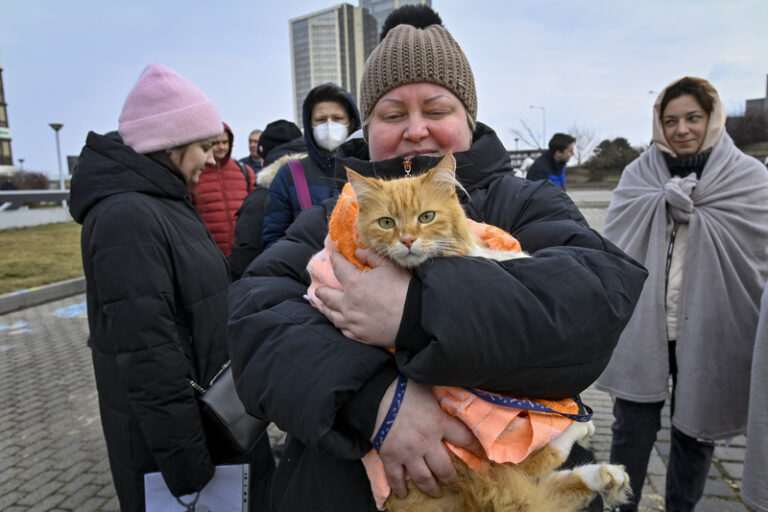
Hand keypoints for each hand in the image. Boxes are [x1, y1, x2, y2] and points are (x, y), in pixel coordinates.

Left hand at [314, 248, 409, 346]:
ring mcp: (351, 321)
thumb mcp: (390, 267)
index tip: (331, 255)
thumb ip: (371, 256)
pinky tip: (338, 320)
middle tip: (319, 289)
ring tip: (321, 305)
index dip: (334, 258)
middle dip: (322, 290)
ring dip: (324, 307)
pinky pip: (342, 329)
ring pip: (330, 314)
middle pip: (326, 295)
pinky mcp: (358, 335)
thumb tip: (358, 252)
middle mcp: (347, 304)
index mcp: (354, 283)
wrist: (415, 320)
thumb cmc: (403, 290)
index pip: (338, 267)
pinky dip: (338, 322)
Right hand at [373, 378, 479, 498]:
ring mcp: (407, 452)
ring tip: (436, 492)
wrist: (374, 392)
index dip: (475, 448)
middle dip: (451, 479)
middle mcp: (426, 442)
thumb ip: (441, 400)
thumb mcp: (429, 388)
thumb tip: (453, 394)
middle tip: (454, 483)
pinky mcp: (389, 456)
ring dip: (431, 488)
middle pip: (444, 469)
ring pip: (424, 478)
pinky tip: (404, 494)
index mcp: (438, 422)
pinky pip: (396, 478)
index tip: (482, 457)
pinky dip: (400, 488)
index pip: (464, 439)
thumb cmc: (403, 387)